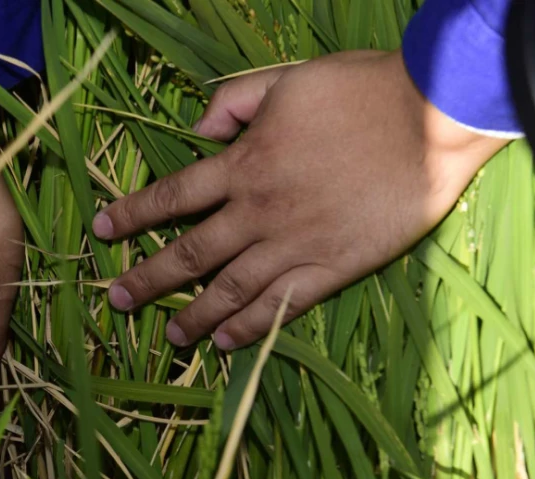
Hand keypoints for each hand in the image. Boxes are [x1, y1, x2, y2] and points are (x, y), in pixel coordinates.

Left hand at [93, 50, 507, 350]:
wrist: (432, 117)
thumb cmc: (359, 91)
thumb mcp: (286, 80)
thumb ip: (234, 101)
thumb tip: (198, 129)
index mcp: (244, 165)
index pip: (172, 196)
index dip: (131, 215)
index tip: (102, 232)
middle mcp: (259, 212)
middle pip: (190, 255)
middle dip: (147, 280)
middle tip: (117, 300)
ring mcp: (295, 244)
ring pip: (230, 290)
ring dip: (194, 316)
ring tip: (170, 336)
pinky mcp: (332, 267)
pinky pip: (282, 306)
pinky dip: (251, 327)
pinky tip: (227, 343)